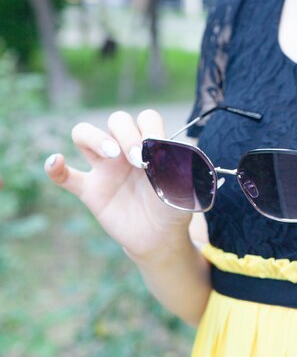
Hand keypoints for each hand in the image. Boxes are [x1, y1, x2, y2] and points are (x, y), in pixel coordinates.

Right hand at [45, 110, 191, 259]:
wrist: (160, 237)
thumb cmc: (173, 207)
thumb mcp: (182, 189)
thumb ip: (176, 169)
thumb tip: (163, 152)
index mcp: (150, 146)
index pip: (146, 119)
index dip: (150, 128)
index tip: (157, 150)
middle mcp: (126, 151)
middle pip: (117, 120)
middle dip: (126, 133)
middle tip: (138, 160)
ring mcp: (105, 169)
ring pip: (84, 134)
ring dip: (95, 137)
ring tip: (111, 154)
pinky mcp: (90, 191)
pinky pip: (64, 176)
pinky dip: (55, 168)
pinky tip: (56, 162)